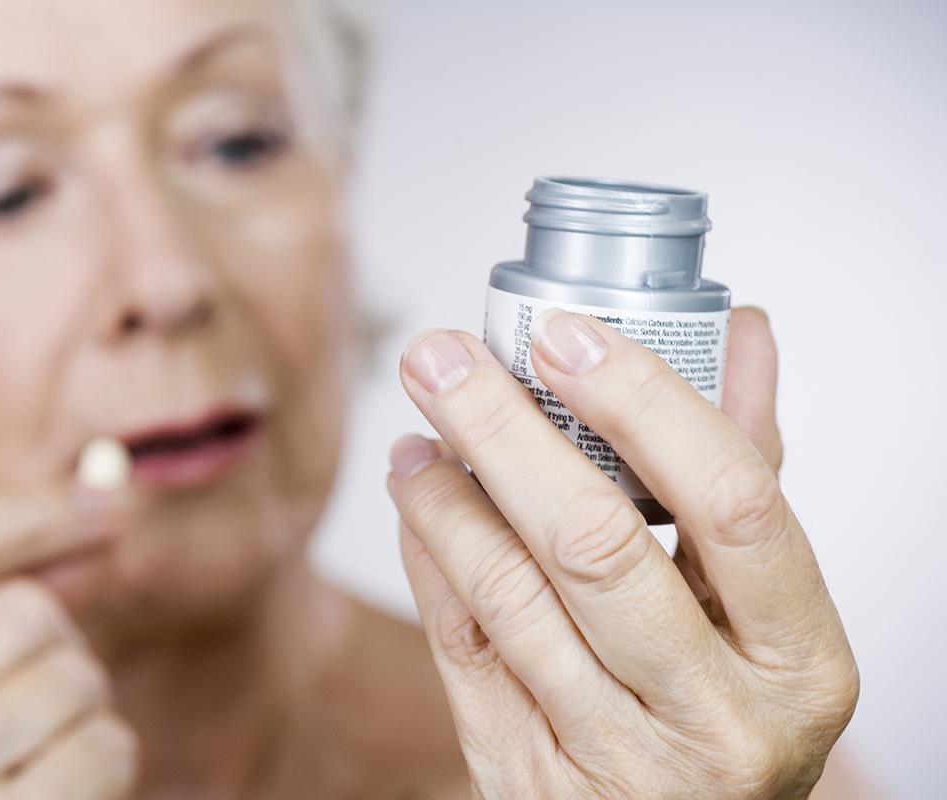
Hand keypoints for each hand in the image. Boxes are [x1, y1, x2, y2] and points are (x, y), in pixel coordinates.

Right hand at [0, 486, 137, 799]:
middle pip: (24, 608)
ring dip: (83, 712)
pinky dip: (105, 767)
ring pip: (76, 674)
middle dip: (59, 645)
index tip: (103, 505)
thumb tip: (97, 510)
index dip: (36, 511)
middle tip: (36, 706)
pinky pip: (108, 744)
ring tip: (36, 762)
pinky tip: (59, 799)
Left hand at [387, 308, 857, 798]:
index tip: (564, 334)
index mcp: (800, 661)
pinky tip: (420, 500)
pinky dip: (432, 556)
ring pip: (508, 595)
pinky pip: (462, 646)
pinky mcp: (529, 779)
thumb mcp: (763, 607)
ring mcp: (617, 761)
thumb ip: (745, 472)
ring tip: (421, 430)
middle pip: (594, 543)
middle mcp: (716, 720)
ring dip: (447, 495)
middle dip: (502, 430)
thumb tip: (741, 334)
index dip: (644, 402)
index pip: (732, 501)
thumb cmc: (727, 704)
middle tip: (442, 357)